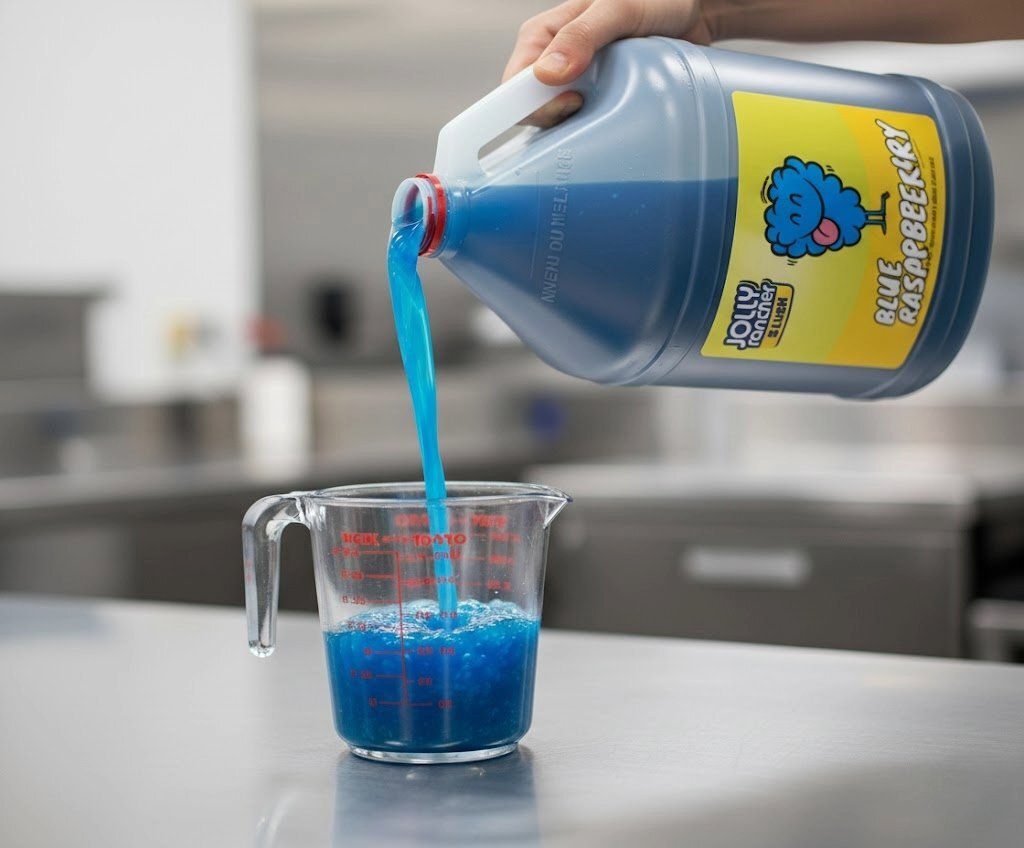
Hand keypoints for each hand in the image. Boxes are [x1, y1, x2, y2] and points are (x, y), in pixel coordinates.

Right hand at [503, 0, 712, 125]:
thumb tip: (547, 75)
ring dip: (578, 126)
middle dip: (556, 118)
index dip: (535, 103)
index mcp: (544, 35)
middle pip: (534, 109)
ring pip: (558, 121)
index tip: (572, 102)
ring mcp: (576, 81)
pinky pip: (584, 124)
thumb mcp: (619, 7)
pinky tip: (614, 121)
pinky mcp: (598, 97)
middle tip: (593, 107)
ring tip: (608, 110)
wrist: (692, 11)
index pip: (515, 84)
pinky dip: (595, 128)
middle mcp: (553, 61)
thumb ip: (583, 35)